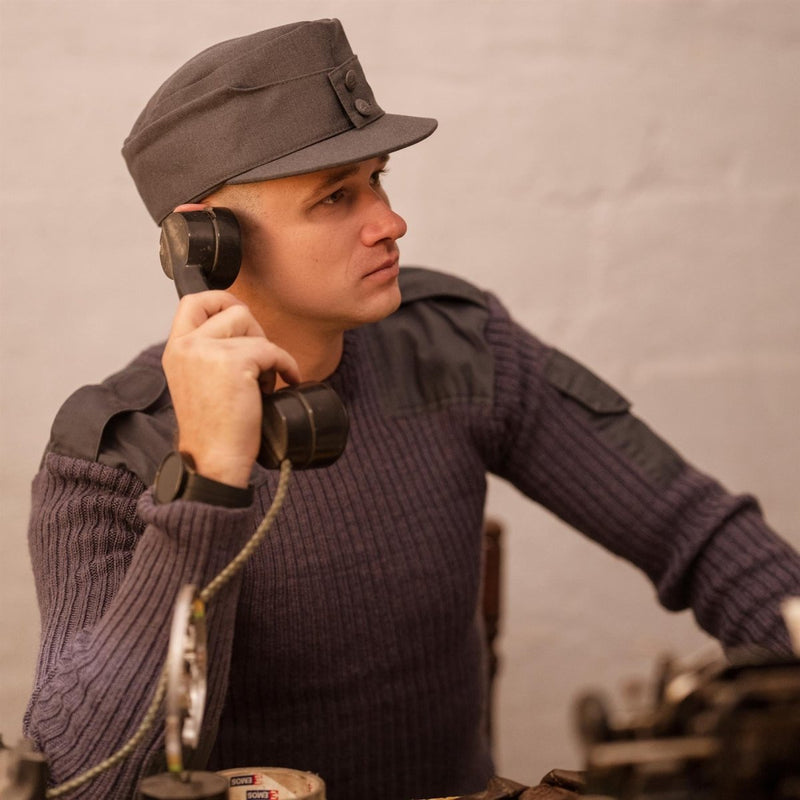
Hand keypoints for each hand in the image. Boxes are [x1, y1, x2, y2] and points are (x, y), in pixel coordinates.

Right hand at [162, 290, 299, 487]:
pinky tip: (286, 383)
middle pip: (232, 308)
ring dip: (268, 350)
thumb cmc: (215, 431)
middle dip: (254, 330)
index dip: (222, 301)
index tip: (242, 319)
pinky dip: (287, 365)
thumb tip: (244, 333)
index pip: (193, 301)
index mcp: (176, 350)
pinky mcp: (232, 362)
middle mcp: (186, 346)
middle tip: (259, 362)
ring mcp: (207, 351)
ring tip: (264, 381)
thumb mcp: (199, 383)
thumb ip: (209, 356)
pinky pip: (272, 349)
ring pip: (252, 325)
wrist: (214, 461)